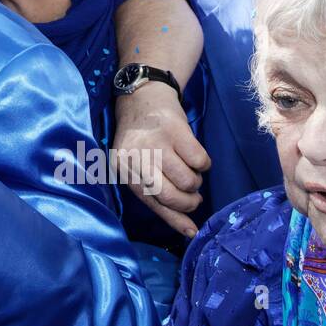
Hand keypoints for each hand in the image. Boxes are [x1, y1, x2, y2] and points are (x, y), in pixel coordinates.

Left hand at [113, 86, 209, 238]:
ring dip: (195, 180)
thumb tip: (187, 227)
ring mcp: (155, 142)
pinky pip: (200, 161)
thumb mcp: (137, 162)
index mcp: (122, 167)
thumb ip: (155, 191)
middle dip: (188, 201)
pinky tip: (193, 154)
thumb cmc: (142, 136)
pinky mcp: (175, 129)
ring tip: (189, 170)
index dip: (173, 218)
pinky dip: (203, 163)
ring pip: (188, 180)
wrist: (142, 94)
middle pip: (169, 195)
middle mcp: (135, 156)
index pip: (149, 201)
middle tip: (193, 196)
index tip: (192, 231)